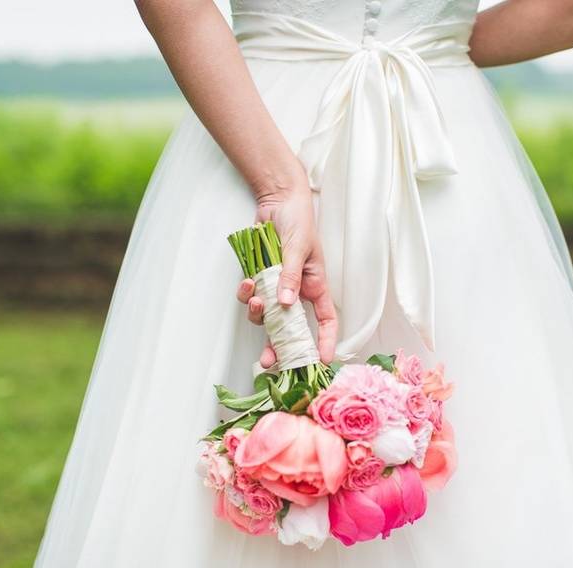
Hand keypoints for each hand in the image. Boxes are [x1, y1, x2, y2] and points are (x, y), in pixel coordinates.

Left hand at [236, 184, 336, 366]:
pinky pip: (250, 295)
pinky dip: (246, 293)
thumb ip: (291, 276)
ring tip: (255, 302)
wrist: (277, 201)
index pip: (325, 321)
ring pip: (266, 315)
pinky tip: (247, 282)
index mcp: (314, 287)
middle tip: (268, 362)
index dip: (325, 342)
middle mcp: (296, 291)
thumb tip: (286, 304)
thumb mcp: (299, 248)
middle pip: (289, 328)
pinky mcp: (259, 278)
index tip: (321, 360)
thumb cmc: (298, 221)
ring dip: (258, 314)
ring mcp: (276, 286)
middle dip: (279, 346)